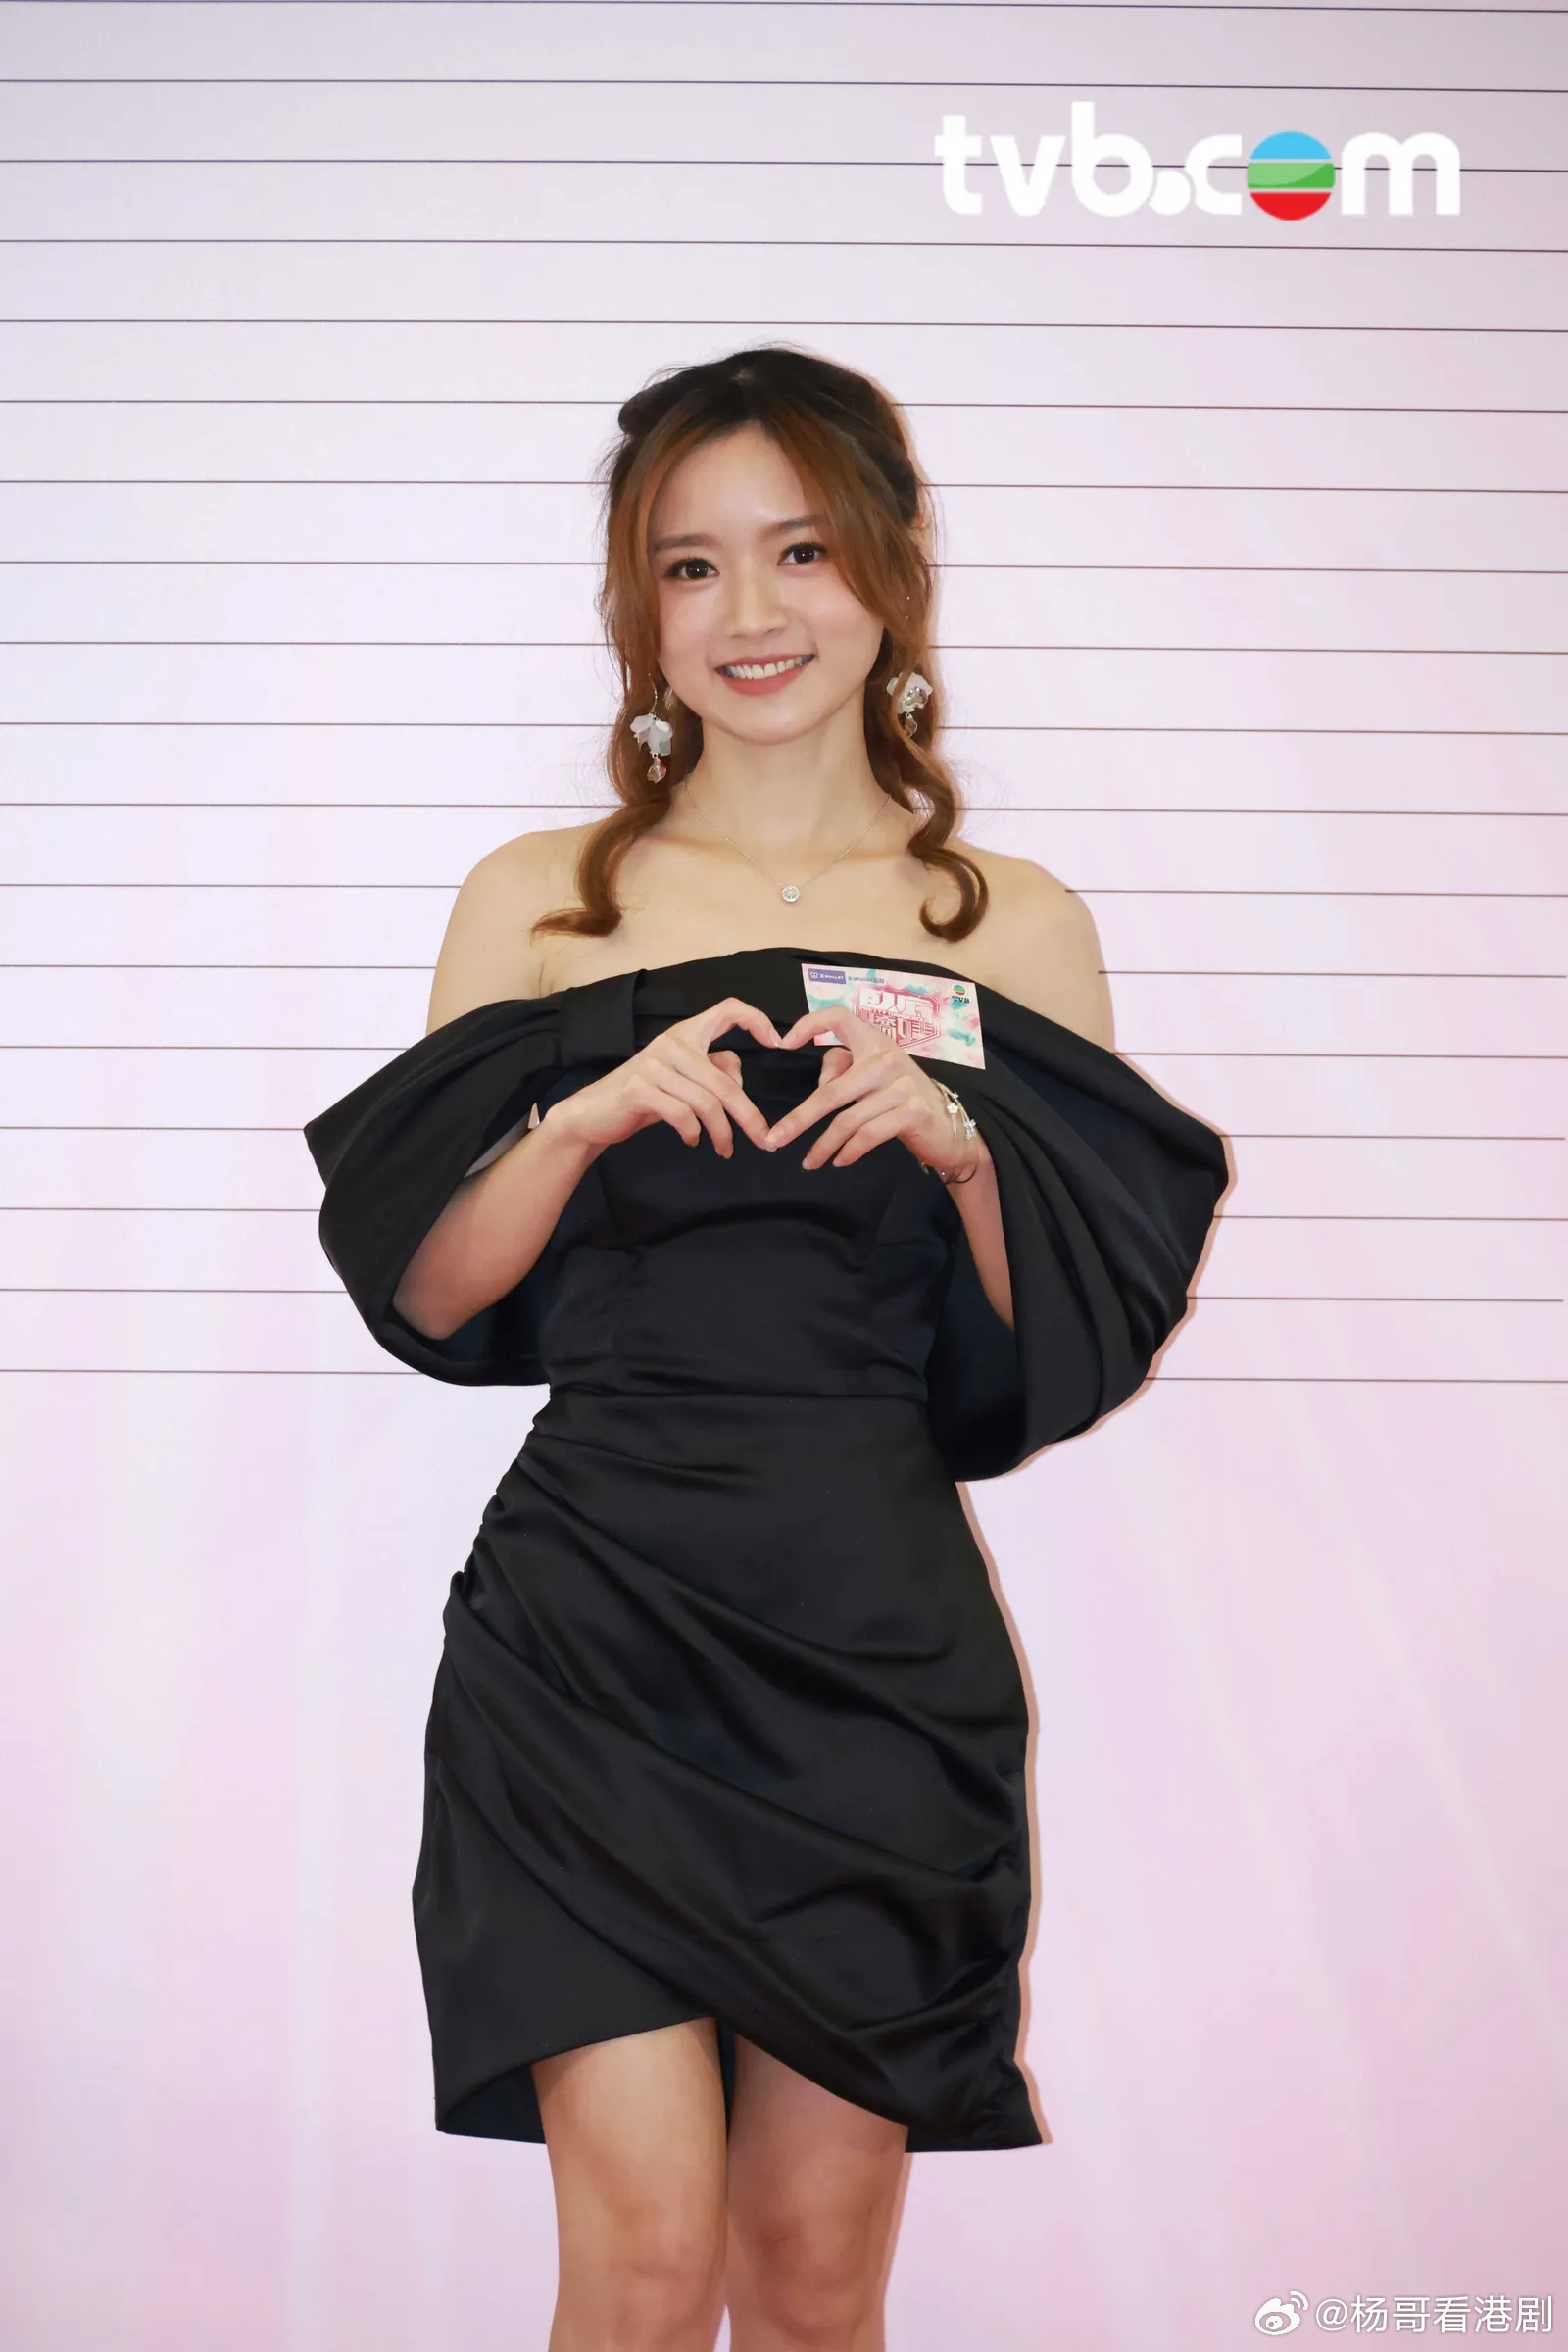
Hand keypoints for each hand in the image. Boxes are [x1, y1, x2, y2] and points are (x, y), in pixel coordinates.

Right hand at [541, 996, 781, 1159]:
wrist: (593, 1113)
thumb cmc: (645, 1095)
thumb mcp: (683, 1079)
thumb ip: (711, 1071)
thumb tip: (739, 1078)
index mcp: (685, 1034)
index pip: (727, 1010)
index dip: (756, 1020)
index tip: (778, 1043)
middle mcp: (671, 1043)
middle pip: (726, 1081)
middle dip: (749, 1115)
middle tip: (764, 1140)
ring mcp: (653, 1065)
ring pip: (707, 1103)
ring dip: (722, 1133)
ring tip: (725, 1149)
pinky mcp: (639, 1089)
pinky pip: (682, 1115)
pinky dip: (693, 1133)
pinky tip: (692, 1140)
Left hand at [761, 1004, 979, 1174]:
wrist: (950, 1126)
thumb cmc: (903, 1099)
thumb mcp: (873, 1077)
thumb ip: (845, 1069)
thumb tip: (820, 1086)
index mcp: (875, 1041)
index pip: (839, 1017)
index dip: (809, 1024)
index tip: (782, 1043)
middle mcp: (887, 1057)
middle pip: (830, 1091)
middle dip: (798, 1119)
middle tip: (775, 1140)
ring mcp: (902, 1084)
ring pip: (847, 1120)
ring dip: (823, 1146)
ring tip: (809, 1163)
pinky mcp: (912, 1111)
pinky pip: (868, 1135)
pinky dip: (849, 1151)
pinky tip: (838, 1161)